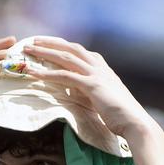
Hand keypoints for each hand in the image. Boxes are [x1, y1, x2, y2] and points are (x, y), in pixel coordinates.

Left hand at [22, 36, 152, 139]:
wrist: (136, 123)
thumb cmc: (124, 117)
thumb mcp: (108, 99)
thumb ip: (96, 93)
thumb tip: (84, 95)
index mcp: (105, 70)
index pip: (81, 52)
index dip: (63, 46)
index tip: (49, 44)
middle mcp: (100, 67)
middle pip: (71, 48)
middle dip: (51, 43)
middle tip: (33, 41)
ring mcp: (96, 75)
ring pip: (66, 57)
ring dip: (45, 52)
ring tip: (28, 50)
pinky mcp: (92, 86)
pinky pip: (65, 76)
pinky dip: (47, 73)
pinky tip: (34, 73)